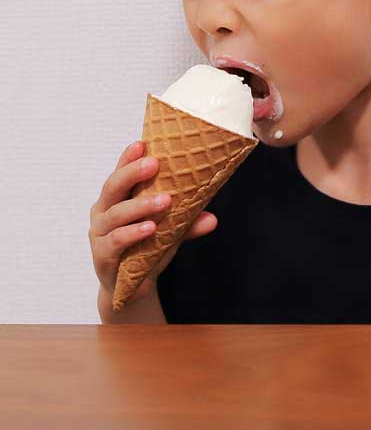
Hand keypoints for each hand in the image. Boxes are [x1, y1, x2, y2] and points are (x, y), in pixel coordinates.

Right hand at [89, 140, 216, 317]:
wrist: (131, 287)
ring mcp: (100, 234)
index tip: (142, 142)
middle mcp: (104, 212)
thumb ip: (188, 223)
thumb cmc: (147, 247)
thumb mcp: (171, 230)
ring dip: (140, 205)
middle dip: (132, 173)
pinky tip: (149, 228)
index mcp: (117, 199)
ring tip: (165, 200)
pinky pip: (114, 242)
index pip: (120, 173)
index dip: (128, 158)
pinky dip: (132, 233)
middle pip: (113, 187)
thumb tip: (212, 218)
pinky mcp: (102, 257)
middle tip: (154, 163)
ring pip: (115, 214)